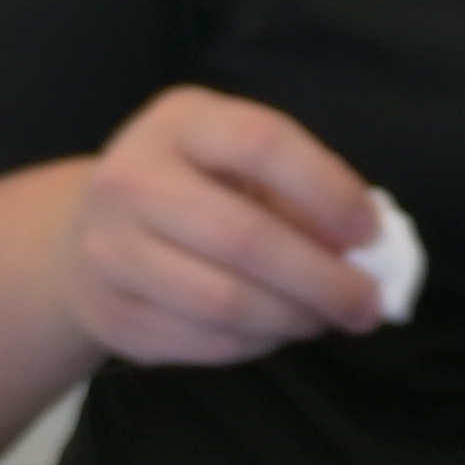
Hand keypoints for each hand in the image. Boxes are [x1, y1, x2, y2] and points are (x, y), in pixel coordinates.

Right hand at [52, 86, 391, 367]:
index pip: (261, 142)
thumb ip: (301, 195)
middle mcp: (132, 178)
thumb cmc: (197, 187)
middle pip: (242, 236)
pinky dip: (258, 343)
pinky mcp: (112, 312)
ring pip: (223, 302)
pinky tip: (279, 330)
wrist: (94, 228)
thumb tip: (365, 253)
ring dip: (294, 318)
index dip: (326, 189)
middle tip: (368, 304)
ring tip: (328, 318)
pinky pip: (204, 341)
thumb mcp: (242, 164)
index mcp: (180, 121)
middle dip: (322, 280)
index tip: (370, 231)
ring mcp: (110, 249)